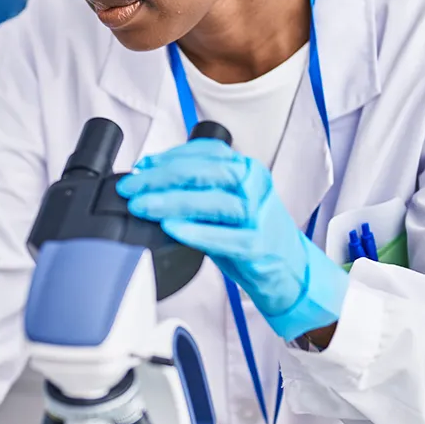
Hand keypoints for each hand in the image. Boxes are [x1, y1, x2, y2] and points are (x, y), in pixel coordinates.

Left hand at [117, 139, 346, 339]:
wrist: (293, 271)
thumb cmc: (253, 235)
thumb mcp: (227, 204)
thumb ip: (197, 191)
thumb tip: (149, 183)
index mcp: (246, 170)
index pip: (205, 152)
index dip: (169, 156)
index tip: (141, 166)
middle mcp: (254, 187)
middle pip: (205, 172)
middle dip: (161, 178)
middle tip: (131, 188)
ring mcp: (258, 216)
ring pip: (212, 200)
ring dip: (171, 201)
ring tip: (142, 206)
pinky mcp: (257, 246)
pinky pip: (223, 236)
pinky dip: (195, 231)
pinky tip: (171, 228)